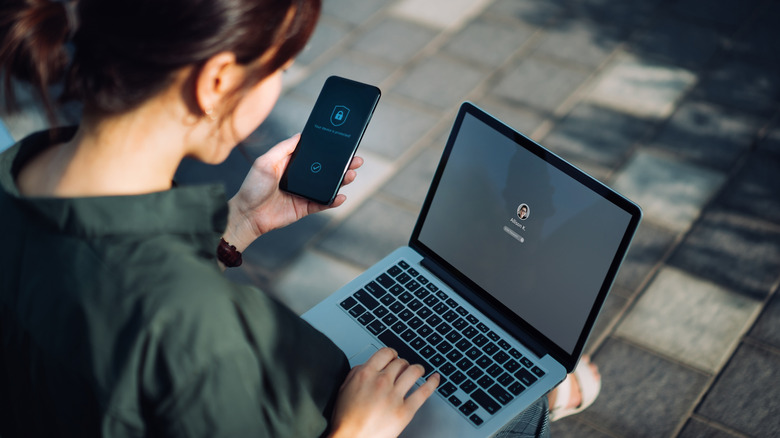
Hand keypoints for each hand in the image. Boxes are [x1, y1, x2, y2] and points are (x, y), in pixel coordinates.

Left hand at [224, 134, 362, 251]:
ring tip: (351, 175)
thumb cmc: (252, 187)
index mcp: (291, 164)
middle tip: (356, 159)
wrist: (247, 215)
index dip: (328, 150)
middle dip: (342, 165)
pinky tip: (341, 196)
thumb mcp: (265, 161)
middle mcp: (300, 178)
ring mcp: (304, 193)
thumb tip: (300, 135)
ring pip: (327, 186)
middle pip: (325, 170)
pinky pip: (323, 203)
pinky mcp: (305, 208)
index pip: (314, 155)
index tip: (342, 144)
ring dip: (341, 181)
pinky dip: (333, 200)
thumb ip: (284, 148)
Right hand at [329, 348, 439, 437]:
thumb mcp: (345, 388)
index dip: (392, 354)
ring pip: (414, 372)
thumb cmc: (345, 419)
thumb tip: (369, 364)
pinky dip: (432, 383)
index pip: (386, 353)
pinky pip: (424, 392)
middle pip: (400, 362)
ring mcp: (395, 396)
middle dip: (403, 364)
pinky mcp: (405, 411)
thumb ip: (358, 372)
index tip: (394, 357)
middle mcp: (382, 382)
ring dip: (417, 369)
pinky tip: (435, 378)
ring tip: (418, 371)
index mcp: (366, 374)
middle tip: (403, 368)